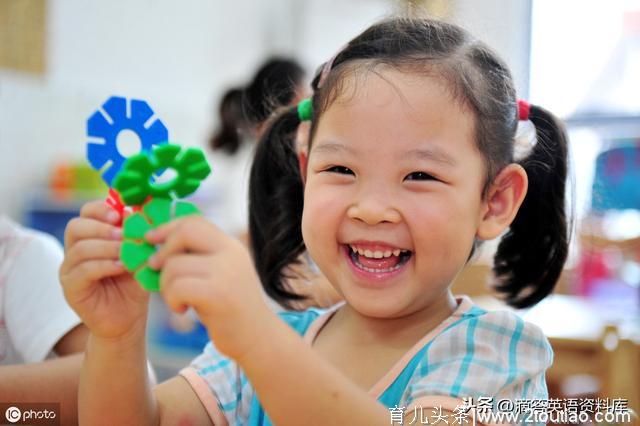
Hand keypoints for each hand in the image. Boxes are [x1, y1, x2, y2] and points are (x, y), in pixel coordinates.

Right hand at [60, 200, 149, 339]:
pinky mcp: (70, 288)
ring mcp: (69, 270)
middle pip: (76, 226)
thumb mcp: (140, 254)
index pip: (86, 213)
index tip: (121, 215)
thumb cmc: (134, 283)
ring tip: (126, 252)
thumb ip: (139, 233)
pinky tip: (120, 267)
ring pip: (80, 248)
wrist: (129, 318)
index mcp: (91, 237)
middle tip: (124, 234)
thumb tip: (147, 207)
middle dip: (102, 227)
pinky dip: (103, 265)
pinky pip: (82, 271)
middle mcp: (75, 250)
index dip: (101, 209)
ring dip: (107, 247)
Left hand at [146, 215, 271, 359]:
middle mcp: (231, 253)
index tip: (151, 239)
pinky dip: (171, 299)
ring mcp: (227, 272)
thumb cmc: (229, 308)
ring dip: (165, 285)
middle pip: (185, 232)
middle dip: (163, 249)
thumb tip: (157, 244)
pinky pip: (177, 287)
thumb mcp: (218, 275)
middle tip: (154, 267)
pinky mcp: (218, 294)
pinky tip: (182, 310)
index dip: (168, 227)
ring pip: (174, 265)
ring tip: (176, 300)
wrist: (256, 337)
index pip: (195, 221)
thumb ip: (197, 258)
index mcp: (231, 246)